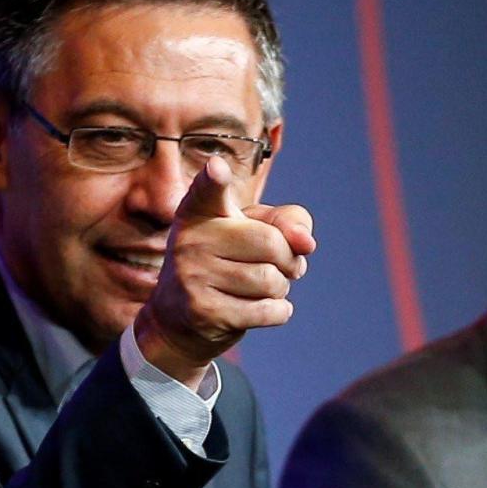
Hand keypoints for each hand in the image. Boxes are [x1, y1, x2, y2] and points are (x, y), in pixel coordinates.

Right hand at [134, 157, 314, 388]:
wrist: (180, 319)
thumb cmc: (226, 263)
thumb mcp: (253, 231)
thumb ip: (287, 222)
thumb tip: (306, 243)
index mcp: (199, 212)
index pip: (208, 192)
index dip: (214, 179)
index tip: (217, 168)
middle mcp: (190, 241)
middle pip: (271, 243)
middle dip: (288, 260)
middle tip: (279, 266)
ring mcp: (193, 277)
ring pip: (271, 281)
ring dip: (281, 288)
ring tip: (263, 288)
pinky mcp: (204, 312)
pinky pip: (267, 310)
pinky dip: (279, 311)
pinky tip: (262, 309)